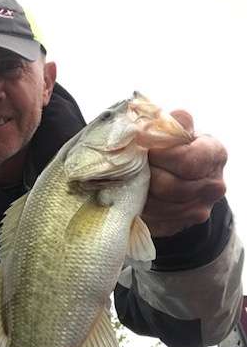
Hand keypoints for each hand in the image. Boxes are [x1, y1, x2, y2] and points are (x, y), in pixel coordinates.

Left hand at [142, 110, 226, 236]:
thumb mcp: (176, 132)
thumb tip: (160, 121)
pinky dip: (139, 208)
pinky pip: (152, 220)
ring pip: (158, 206)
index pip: (186, 161)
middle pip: (169, 186)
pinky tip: (134, 196)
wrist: (178, 178)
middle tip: (133, 166)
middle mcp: (213, 186)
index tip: (143, 147)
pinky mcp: (178, 226)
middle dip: (145, 175)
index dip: (159, 155)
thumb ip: (172, 124)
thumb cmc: (174, 149)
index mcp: (215, 155)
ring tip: (131, 180)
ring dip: (139, 193)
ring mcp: (198, 209)